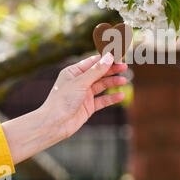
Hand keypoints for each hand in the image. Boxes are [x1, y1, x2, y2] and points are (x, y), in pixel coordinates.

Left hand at [2, 52, 127, 163]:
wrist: (54, 124)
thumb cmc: (62, 100)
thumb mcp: (81, 82)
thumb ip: (96, 70)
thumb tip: (109, 57)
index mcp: (73, 72)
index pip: (92, 62)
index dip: (105, 58)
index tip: (118, 55)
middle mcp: (79, 82)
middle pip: (99, 73)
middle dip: (111, 70)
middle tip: (125, 66)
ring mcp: (84, 94)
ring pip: (102, 86)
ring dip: (113, 82)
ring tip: (124, 80)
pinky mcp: (88, 106)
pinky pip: (103, 100)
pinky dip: (111, 98)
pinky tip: (120, 95)